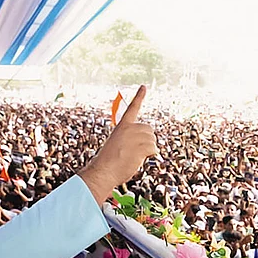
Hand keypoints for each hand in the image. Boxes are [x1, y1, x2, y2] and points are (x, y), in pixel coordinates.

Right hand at [79, 86, 156, 203]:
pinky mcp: (141, 146)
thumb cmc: (109, 162)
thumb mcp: (117, 144)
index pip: (132, 108)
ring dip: (147, 150)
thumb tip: (148, 146)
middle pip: (149, 130)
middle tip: (135, 151)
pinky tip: (138, 159)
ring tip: (133, 156)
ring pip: (153, 140)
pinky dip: (149, 156)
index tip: (143, 87)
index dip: (139, 97)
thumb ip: (130, 139)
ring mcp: (136, 136)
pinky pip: (154, 149)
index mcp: (122, 126)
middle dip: (147, 140)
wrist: (103, 171)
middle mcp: (130, 128)